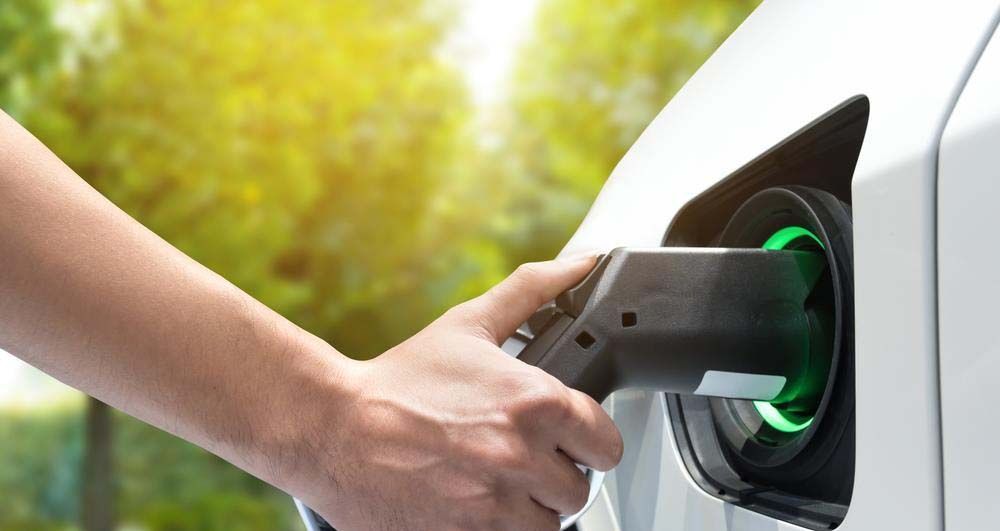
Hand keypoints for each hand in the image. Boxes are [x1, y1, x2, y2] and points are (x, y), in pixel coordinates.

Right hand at [294, 257, 622, 530]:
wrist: (333, 429)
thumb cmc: (398, 382)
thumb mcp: (468, 325)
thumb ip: (532, 291)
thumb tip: (582, 263)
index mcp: (535, 403)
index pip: (606, 443)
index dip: (587, 440)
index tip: (568, 440)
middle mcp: (522, 457)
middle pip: (578, 489)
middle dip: (554, 475)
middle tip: (520, 460)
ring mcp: (495, 507)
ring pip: (548, 524)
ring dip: (529, 507)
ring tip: (494, 483)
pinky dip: (499, 528)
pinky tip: (473, 504)